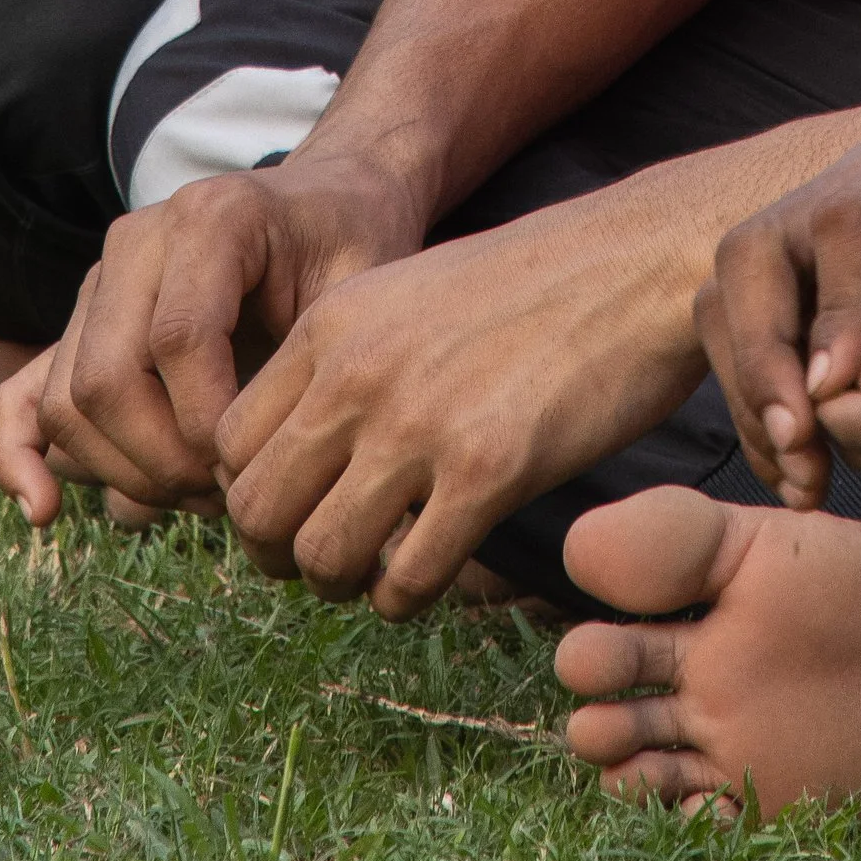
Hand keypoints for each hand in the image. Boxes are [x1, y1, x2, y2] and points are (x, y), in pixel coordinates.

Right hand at [0, 147, 421, 520]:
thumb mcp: (363, 286)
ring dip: (123, 474)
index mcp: (211, 219)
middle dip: (162, 463)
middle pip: (107, 380)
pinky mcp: (81, 324)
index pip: (176, 341)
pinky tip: (44, 511)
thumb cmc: (353, 246)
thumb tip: (260, 478)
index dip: (208, 425)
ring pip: (67, 402)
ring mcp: (100, 282)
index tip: (254, 468)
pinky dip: (19, 454)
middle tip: (227, 497)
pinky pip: (23, 392)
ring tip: (197, 497)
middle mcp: (138, 240)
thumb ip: (317, 363)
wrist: (328, 203)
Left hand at [208, 184, 710, 614]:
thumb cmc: (531, 284)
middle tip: (327, 556)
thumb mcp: (407, 294)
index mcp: (332, 325)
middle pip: (255, 511)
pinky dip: (407, 598)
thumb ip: (345, 362)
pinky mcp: (487, 471)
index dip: (251, 494)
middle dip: (280, 554)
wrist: (633, 261)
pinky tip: (434, 575)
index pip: (227, 444)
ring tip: (379, 570)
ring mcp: (420, 424)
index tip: (296, 507)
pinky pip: (405, 579)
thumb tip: (297, 456)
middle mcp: (358, 374)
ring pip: (319, 556)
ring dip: (341, 585)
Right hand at [696, 119, 860, 507]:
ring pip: (732, 291)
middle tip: (801, 448)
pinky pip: (737, 331)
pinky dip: (758, 405)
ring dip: (755, 393)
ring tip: (804, 477)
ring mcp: (817, 222)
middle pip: (759, 245)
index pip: (848, 221)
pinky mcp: (796, 278)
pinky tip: (797, 468)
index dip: (834, 311)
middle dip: (765, 357)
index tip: (836, 398)